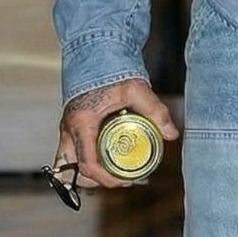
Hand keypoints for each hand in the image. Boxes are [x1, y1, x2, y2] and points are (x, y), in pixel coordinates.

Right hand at [55, 79, 178, 191]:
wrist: (96, 55)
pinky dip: (82, 162)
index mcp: (82, 123)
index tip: (124, 181)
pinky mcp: (70, 127)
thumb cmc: (112, 72)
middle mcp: (68, 129)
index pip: (87, 164)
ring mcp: (66, 129)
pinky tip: (103, 159)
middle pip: (73, 170)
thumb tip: (171, 134)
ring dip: (87, 173)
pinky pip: (70, 154)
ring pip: (67, 164)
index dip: (106, 179)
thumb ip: (156, 111)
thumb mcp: (137, 91)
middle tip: (119, 177)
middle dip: (95, 180)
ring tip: (112, 170)